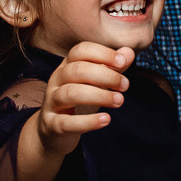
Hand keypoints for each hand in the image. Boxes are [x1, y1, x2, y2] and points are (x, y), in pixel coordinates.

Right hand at [33, 42, 133, 156]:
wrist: (53, 129)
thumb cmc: (78, 102)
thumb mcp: (95, 83)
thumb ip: (111, 68)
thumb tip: (128, 53)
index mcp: (67, 66)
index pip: (81, 51)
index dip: (102, 54)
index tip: (122, 62)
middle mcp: (56, 81)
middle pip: (77, 70)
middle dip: (105, 76)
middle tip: (125, 85)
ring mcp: (52, 102)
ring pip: (71, 93)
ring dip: (99, 96)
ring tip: (119, 101)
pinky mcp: (52, 124)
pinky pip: (67, 122)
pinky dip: (88, 121)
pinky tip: (106, 119)